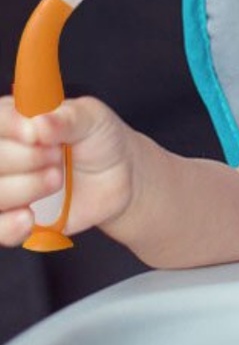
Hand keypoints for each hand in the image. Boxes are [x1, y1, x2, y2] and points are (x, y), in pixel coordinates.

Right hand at [0, 94, 134, 245]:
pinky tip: (30, 218)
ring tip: (57, 179)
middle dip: (25, 158)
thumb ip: (67, 118)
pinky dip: (9, 226)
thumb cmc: (99, 138)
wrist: (119, 175)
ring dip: (24, 188)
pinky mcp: (11, 220)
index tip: (33, 134)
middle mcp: (3, 153)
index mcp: (13, 119)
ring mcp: (5, 187)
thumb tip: (39, 122)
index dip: (9, 127)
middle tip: (57, 156)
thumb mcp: (91, 118)